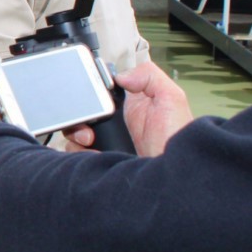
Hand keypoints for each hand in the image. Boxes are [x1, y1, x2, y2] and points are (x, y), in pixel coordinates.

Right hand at [64, 60, 192, 155]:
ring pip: (74, 131)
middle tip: (88, 123)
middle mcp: (114, 123)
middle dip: (77, 114)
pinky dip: (77, 152)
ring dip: (74, 132)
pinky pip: (76, 153)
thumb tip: (120, 76)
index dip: (89, 89)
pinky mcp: (100, 159)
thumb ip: (150, 76)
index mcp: (128, 105)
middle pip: (81, 111)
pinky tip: (91, 153)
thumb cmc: (177, 139)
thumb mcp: (171, 99)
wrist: (172, 175)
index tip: (89, 93)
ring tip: (88, 139)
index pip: (98, 91)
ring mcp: (105, 142)